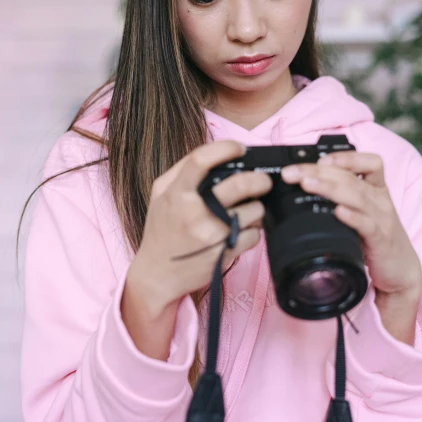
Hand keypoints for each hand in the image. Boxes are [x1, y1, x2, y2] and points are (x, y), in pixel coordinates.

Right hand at [127, 140, 271, 316]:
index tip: (240, 148)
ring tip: (245, 213)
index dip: (225, 148)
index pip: (201, 159)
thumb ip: (182, 172)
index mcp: (176, 193)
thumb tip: (215, 154)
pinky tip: (238, 233)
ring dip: (256, 209)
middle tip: (264, 181)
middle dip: (259, 179)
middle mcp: (193, 212)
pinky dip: (251, 232)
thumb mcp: (160, 195)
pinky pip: (253, 235)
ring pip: (253, 211)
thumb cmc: (161, 231)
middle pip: (239, 185)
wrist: (157, 274)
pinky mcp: (223, 253)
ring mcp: (210, 234)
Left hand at [281, 151, 421, 338]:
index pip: (368, 162)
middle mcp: (379, 199)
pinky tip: (337, 212)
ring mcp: (381, 218)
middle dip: (318, 172)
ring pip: (356, 196)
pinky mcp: (380, 239)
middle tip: (292, 173)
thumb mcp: (361, 211)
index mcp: (376, 188)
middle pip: (350, 178)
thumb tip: (305, 184)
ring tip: (307, 184)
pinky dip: (352, 217)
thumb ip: (341, 197)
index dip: (345, 157)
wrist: (400, 268)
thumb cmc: (375, 236)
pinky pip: (366, 225)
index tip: (319, 159)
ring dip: (329, 188)